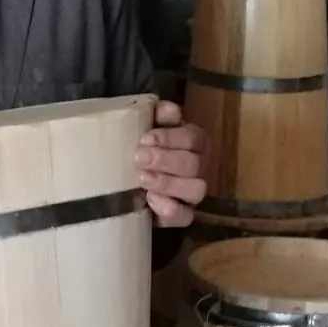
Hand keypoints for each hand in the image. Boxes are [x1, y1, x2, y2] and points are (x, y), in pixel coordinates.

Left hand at [137, 100, 207, 228]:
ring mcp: (194, 193)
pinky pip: (186, 216)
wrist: (127, 178)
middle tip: (138, 158)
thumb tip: (170, 110)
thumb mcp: (148, 125)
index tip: (144, 138)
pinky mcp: (183, 215)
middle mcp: (200, 167)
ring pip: (196, 190)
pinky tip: (150, 200)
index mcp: (195, 141)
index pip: (193, 138)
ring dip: (168, 184)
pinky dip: (170, 209)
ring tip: (142, 179)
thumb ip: (159, 114)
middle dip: (165, 161)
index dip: (170, 138)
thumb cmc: (142, 146)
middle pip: (193, 164)